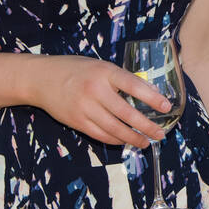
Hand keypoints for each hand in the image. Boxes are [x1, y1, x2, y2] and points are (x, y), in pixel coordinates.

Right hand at [29, 54, 169, 148]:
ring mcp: (85, 108)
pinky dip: (115, 140)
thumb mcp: (100, 66)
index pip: (134, 86)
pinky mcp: (77, 121)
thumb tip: (148, 93)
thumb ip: (120, 79)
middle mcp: (95, 90)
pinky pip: (100, 134)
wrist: (41, 78)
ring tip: (146, 142)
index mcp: (105, 72)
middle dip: (146, 126)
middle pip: (126, 113)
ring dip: (132, 138)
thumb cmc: (76, 70)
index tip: (166, 106)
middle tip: (160, 134)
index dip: (152, 98)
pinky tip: (125, 141)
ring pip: (114, 129)